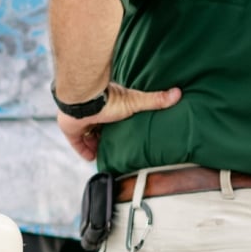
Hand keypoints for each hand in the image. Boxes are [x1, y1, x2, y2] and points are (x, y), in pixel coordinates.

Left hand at [55, 83, 182, 161]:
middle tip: (117, 149)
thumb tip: (179, 93)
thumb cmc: (109, 99)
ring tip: (107, 156)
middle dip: (107, 138)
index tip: (126, 135)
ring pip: (89, 136)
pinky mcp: (71, 131)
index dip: (119, 127)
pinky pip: (77, 144)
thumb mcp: (135, 102)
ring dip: (96, 145)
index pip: (114, 118)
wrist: (84, 101)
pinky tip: (93, 159)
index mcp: (108, 106)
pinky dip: (85, 152)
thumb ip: (155, 100)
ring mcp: (81, 122)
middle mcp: (94, 114)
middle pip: (101, 128)